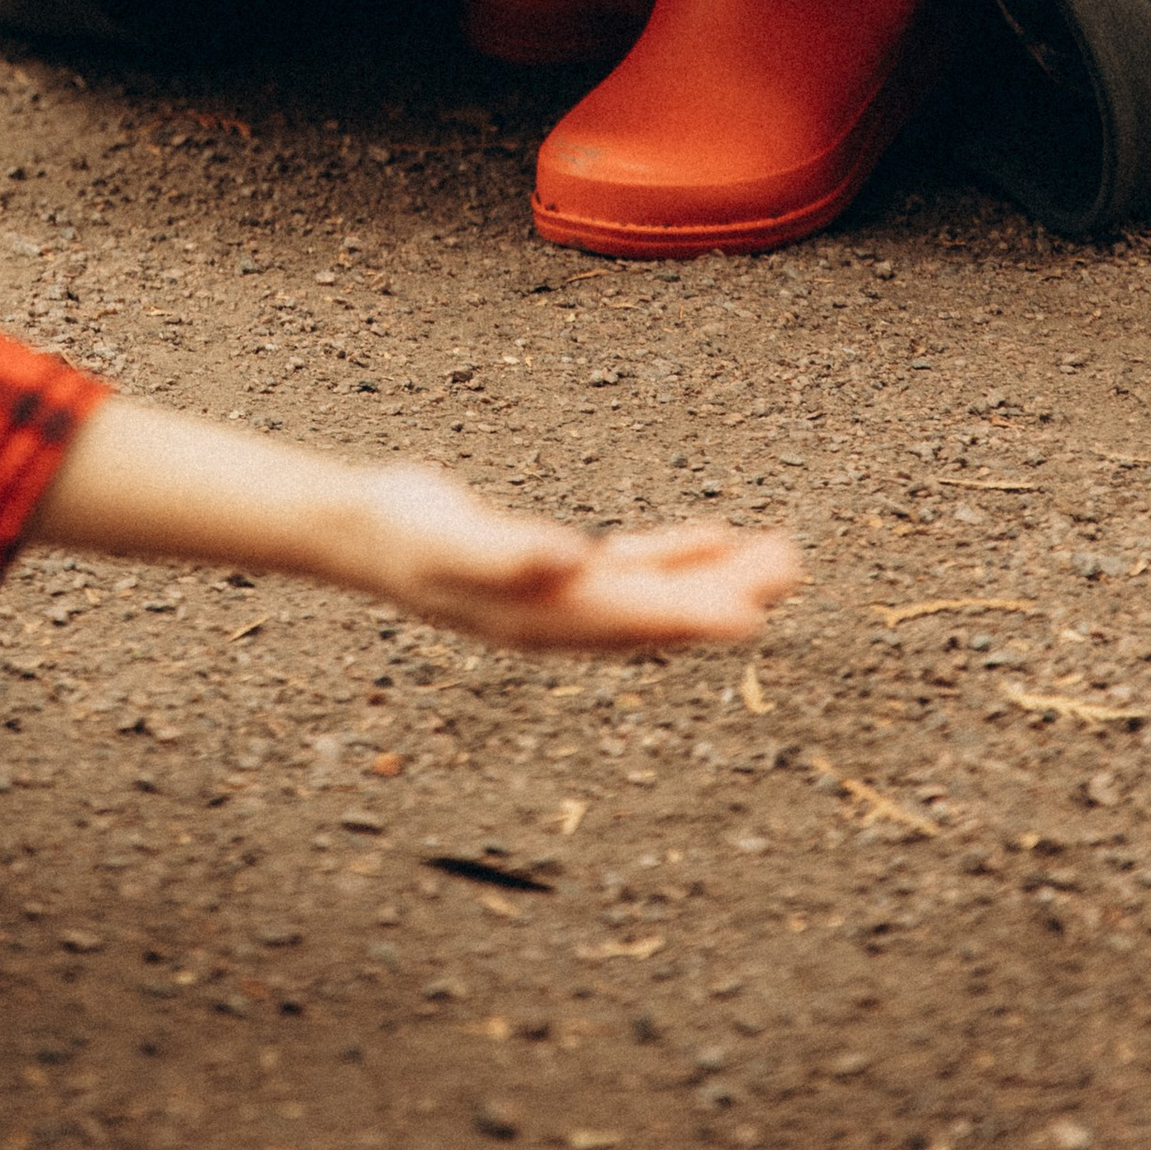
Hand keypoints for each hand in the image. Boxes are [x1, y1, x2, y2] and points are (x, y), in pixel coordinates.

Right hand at [356, 461, 801, 653]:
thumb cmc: (402, 533)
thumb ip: (505, 552)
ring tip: (777, 556)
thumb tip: (566, 561)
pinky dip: (673, 559)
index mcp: (541, 617)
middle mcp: (562, 619)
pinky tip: (711, 540)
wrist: (360, 530)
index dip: (692, 614)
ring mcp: (562, 600)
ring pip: (655, 595)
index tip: (753, 615)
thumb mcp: (449, 540)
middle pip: (659, 614)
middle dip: (726, 593)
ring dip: (714, 577)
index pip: (631, 619)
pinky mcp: (556, 573)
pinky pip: (631, 573)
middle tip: (790, 565)